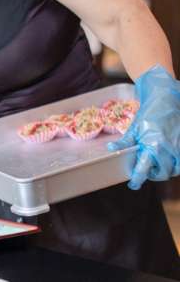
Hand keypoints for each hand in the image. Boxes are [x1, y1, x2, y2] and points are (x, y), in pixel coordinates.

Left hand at [108, 65, 179, 189]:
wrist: (168, 98)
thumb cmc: (149, 113)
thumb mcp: (134, 127)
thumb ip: (125, 142)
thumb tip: (111, 150)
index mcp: (153, 145)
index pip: (144, 169)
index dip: (138, 180)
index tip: (133, 184)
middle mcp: (169, 148)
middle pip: (162, 174)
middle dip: (153, 175)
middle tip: (145, 172)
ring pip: (176, 170)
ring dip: (166, 171)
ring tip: (157, 165)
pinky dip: (176, 165)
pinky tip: (168, 159)